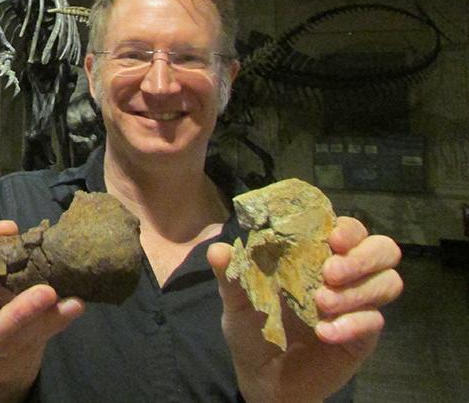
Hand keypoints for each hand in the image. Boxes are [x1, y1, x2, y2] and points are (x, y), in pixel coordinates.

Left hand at [207, 216, 402, 402]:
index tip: (331, 237)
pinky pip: (374, 322)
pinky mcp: (363, 335)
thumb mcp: (237, 302)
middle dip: (362, 257)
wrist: (262, 378)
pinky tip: (325, 332)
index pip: (348, 229)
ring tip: (321, 303)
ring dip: (359, 290)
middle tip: (329, 272)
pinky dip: (352, 324)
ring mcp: (357, 304)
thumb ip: (231, 276)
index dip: (348, 228)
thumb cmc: (253, 329)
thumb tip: (217, 251)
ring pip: (389, 282)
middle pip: (383, 249)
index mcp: (315, 255)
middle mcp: (344, 274)